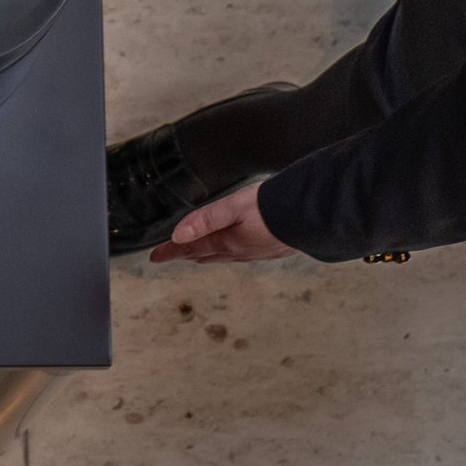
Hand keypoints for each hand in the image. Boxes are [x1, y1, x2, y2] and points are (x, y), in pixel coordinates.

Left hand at [148, 183, 297, 263]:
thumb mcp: (232, 208)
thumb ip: (204, 220)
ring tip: (196, 255)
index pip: (190, 248)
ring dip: (206, 255)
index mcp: (226, 241)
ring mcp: (256, 252)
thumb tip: (177, 236)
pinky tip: (234, 251)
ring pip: (223, 256)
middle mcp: (239, 251)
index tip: (154, 257)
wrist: (311, 217)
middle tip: (171, 255)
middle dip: (186, 253)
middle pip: (204, 254)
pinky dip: (228, 254)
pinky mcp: (271, 250)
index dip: (170, 252)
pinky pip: (241, 255)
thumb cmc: (272, 208)